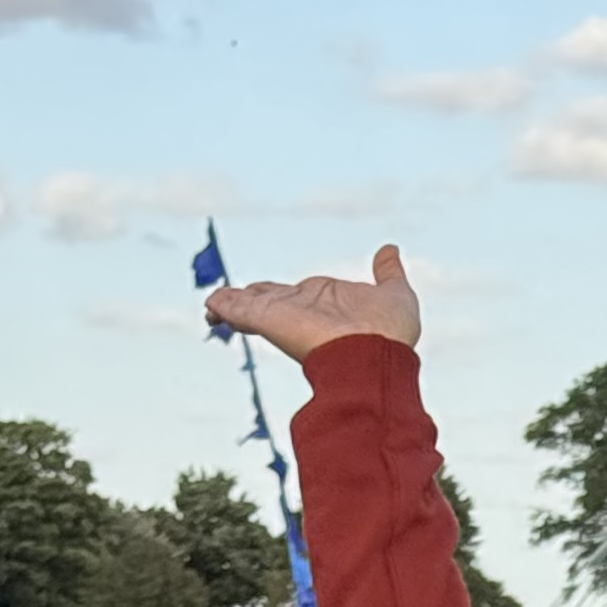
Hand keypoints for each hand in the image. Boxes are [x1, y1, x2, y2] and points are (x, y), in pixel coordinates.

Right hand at [205, 243, 419, 358]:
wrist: (378, 356)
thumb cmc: (390, 334)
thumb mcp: (395, 293)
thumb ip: (387, 272)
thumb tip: (389, 250)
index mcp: (324, 303)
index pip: (294, 297)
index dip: (279, 295)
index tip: (263, 294)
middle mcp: (302, 311)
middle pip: (267, 301)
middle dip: (248, 300)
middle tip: (226, 301)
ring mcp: (285, 315)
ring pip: (251, 305)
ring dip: (230, 303)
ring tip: (211, 304)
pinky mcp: (271, 319)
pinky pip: (241, 310)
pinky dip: (225, 305)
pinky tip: (211, 304)